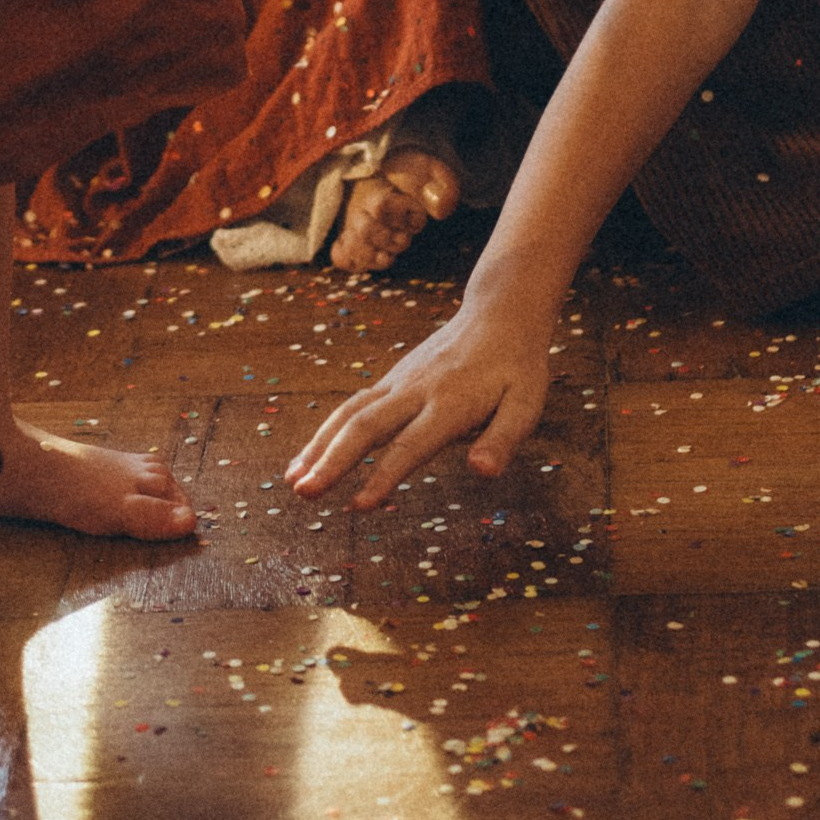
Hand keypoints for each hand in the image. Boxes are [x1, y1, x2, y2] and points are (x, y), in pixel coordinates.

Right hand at [284, 291, 554, 508]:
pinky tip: (308, 459)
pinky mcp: (391, 381)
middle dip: (332, 461)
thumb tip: (482, 471)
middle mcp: (415, 390)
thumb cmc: (517, 367)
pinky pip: (352, 407)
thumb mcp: (526, 404)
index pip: (411, 445)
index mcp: (449, 402)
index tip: (360, 507)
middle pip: (365, 426)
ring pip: (350, 414)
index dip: (385, 476)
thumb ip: (503, 438)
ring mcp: (398, 383)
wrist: (498, 313)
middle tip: (304, 493)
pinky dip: (325, 433)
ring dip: (319, 447)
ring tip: (293, 481)